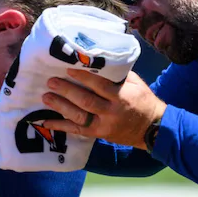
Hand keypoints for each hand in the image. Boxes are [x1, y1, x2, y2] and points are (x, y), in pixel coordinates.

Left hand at [42, 70, 165, 149]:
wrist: (151, 128)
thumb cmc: (143, 101)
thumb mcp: (136, 84)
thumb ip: (118, 75)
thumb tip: (97, 62)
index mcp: (122, 96)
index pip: (100, 85)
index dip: (83, 77)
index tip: (69, 68)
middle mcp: (111, 112)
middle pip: (86, 101)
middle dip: (67, 91)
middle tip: (51, 82)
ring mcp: (104, 125)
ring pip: (79, 116)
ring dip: (61, 106)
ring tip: (46, 97)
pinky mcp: (98, 134)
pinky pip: (77, 130)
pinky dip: (61, 126)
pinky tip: (46, 121)